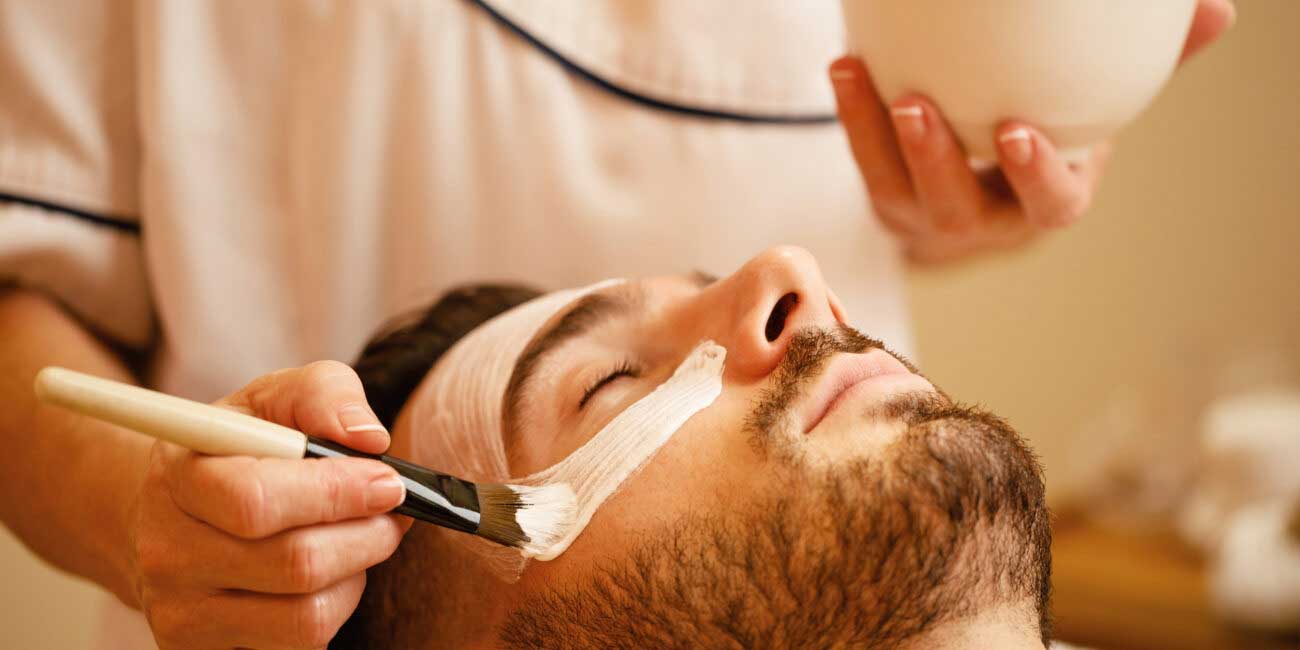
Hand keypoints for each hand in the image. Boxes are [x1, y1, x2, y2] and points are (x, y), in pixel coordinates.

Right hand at [128, 361, 410, 649]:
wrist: (174, 513)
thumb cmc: (241, 448)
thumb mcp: (274, 398)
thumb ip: (324, 394)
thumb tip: (370, 439)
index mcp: (180, 476)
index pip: (257, 501)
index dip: (338, 494)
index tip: (388, 482)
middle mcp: (167, 551)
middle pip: (296, 564)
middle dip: (367, 535)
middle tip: (391, 513)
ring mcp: (182, 612)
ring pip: (308, 616)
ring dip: (357, 573)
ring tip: (359, 539)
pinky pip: (302, 645)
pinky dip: (336, 607)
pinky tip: (332, 574)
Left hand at [830, 0, 1235, 263]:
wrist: (978, 191)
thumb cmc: (1044, 142)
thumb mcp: (1092, 116)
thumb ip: (1145, 69)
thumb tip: (1215, 10)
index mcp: (1044, 204)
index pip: (1048, 203)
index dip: (1033, 175)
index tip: (1015, 132)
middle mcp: (984, 221)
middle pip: (957, 206)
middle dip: (935, 159)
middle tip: (916, 104)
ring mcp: (927, 216)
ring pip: (896, 188)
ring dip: (877, 135)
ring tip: (862, 77)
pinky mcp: (885, 199)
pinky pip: (862, 162)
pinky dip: (852, 116)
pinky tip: (844, 66)